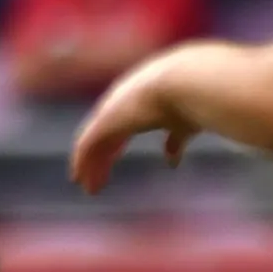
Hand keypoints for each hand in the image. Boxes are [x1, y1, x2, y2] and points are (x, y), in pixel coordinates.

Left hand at [69, 55, 195, 193]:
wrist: (186, 84)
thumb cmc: (193, 100)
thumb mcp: (185, 124)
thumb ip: (176, 141)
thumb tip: (171, 162)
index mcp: (141, 100)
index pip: (123, 121)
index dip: (117, 140)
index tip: (115, 155)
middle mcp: (122, 103)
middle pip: (107, 133)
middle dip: (103, 155)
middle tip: (98, 177)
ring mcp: (111, 111)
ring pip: (93, 142)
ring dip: (91, 165)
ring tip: (89, 187)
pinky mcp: (104, 121)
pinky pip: (85, 145)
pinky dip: (81, 162)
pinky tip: (79, 178)